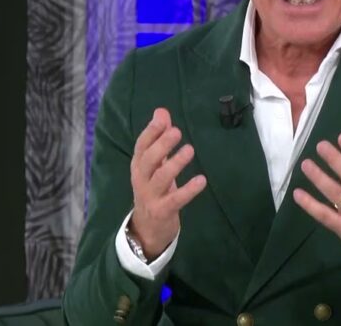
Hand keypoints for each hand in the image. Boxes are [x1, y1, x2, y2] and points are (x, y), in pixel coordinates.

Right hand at [129, 108, 206, 258]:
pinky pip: (175, 199)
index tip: (162, 119)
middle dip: (161, 145)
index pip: (141, 146)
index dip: (150, 132)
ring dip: (175, 163)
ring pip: (160, 178)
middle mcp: (141, 179)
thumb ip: (158, 138)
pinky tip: (202, 180)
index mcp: (139, 165)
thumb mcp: (154, 164)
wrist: (147, 229)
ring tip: (190, 150)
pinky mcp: (162, 211)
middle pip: (147, 160)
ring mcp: (150, 196)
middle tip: (177, 132)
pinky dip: (188, 190)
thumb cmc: (154, 189)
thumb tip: (161, 111)